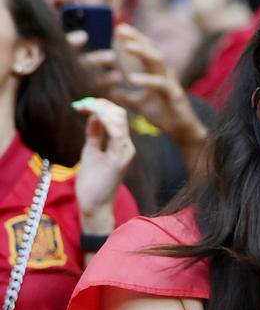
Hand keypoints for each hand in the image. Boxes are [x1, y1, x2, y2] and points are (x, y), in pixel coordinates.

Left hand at [73, 97, 135, 233]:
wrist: (95, 205)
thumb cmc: (93, 183)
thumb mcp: (91, 152)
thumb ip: (94, 135)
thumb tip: (93, 116)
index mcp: (121, 144)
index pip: (116, 117)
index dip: (101, 106)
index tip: (82, 104)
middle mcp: (127, 146)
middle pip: (120, 115)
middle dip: (101, 105)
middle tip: (82, 104)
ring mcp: (126, 152)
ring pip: (120, 121)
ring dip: (102, 110)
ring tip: (86, 107)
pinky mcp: (121, 159)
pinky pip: (118, 134)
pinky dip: (107, 123)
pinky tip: (95, 117)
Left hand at [108, 24, 207, 148]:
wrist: (182, 130)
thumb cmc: (163, 114)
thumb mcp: (139, 104)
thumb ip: (126, 96)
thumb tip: (110, 91)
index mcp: (157, 73)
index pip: (146, 51)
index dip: (134, 39)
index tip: (118, 29)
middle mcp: (165, 74)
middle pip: (152, 50)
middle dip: (137, 38)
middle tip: (120, 29)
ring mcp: (170, 83)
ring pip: (158, 62)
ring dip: (143, 53)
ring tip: (127, 47)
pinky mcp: (174, 95)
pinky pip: (160, 84)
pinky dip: (147, 80)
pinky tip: (132, 78)